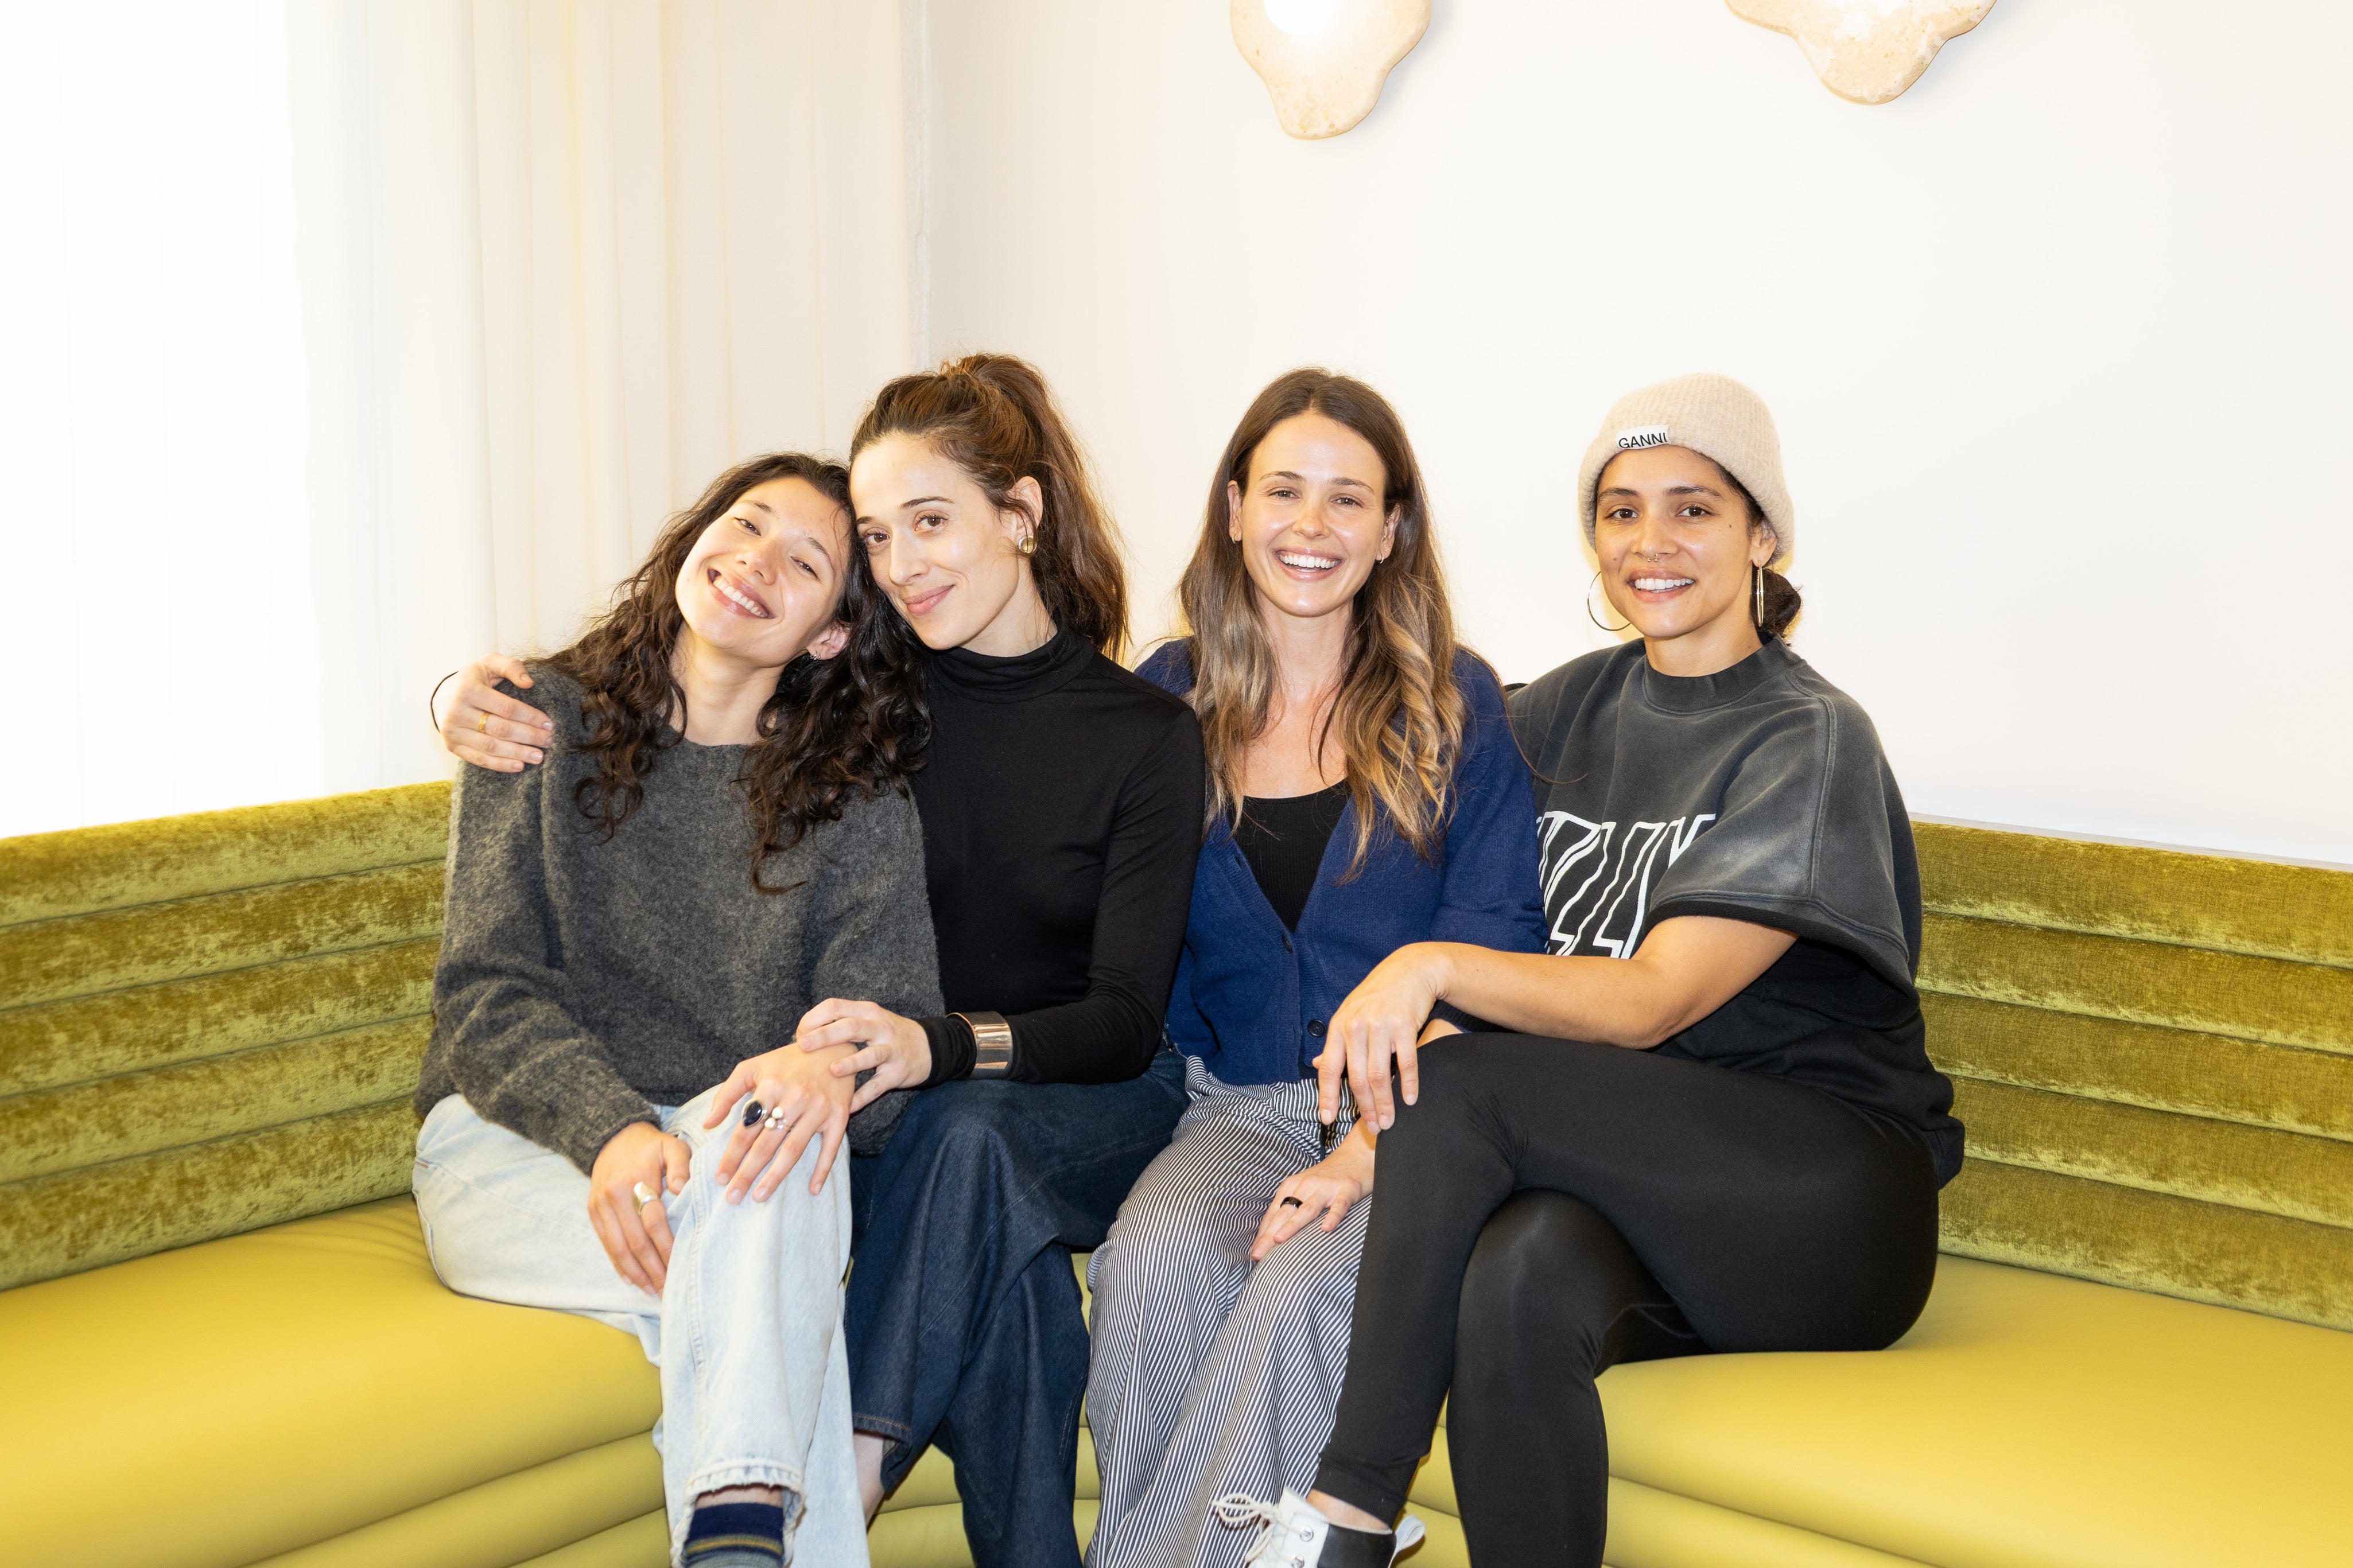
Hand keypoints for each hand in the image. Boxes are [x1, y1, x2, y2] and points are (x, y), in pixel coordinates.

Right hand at [436, 653, 552, 771]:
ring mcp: (452, 731)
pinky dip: (500, 764)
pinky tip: (519, 766)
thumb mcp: (490, 663)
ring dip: (518, 753)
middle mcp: (457, 712)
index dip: (530, 717)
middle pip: (501, 729)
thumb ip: (511, 666)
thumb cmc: (474, 679)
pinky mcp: (451, 746)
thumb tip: (529, 683)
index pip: (507, 708)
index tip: (548, 724)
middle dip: (529, 736)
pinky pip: (478, 759)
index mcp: (468, 689)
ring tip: (539, 756)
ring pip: (491, 747)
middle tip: (549, 741)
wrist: (443, 695)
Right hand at [587, 1121, 691, 1293]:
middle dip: (652, 1269)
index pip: (653, 1221)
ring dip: (635, 1273)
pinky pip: (606, 1243)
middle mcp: (614, 1195)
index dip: (666, 1246)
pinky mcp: (593, 1211)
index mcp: (635, 1179)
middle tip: (667, 1289)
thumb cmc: (650, 1146)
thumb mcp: (672, 1146)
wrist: (612, 1136)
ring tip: (652, 1290)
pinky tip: (631, 1279)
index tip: (679, 1266)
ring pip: (618, 1247)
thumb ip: (682, 1166)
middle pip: (635, 1241)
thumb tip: (684, 1191)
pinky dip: (618, 1264)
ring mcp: (600, 1205)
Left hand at [702, 1039, 859, 1199]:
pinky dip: (822, 1169)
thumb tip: (708, 1124)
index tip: (720, 1178)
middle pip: (767, 1144)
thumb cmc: (786, 1061)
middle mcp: (795, 1098)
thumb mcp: (752, 1067)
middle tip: (733, 1198)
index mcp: (771, 1086)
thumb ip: (727, 1094)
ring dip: (776, 1177)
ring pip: (794, 1149)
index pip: (746, 1129)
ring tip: (759, 1197)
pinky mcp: (840, 1114)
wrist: (831, 1045)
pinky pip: (831, 1147)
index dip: (731, 1155)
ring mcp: (819, 1108)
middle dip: (747, 1173)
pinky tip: (813, 1189)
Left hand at [791, 999, 931, 1110]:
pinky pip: (878, 1086)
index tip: (800, 1034)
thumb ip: (841, 1022)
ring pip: (870, 1055)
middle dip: (825, 1035)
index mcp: (867, 1012)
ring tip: (832, 1071)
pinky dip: (862, 1097)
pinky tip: (847, 1106)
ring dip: (850, 1064)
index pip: (836, 1007)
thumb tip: (802, 1035)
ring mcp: (891, 1051)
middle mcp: (880, 1028)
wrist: (929, 1047)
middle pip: (851, 1026)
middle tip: (803, 1045)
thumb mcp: (869, 1019)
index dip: (815, 1018)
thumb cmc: (887, 1034)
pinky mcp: (897, 1073)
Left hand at [1251, 1120, 1375, 1261]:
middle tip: (1257, 1254)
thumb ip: (1292, 1207)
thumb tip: (1274, 1235)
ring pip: (1307, 1209)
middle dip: (1269, 1235)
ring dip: (1292, 1225)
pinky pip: (1339, 1205)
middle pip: (1285, 1213)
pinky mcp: (1347, 1188)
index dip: (1263, 1233)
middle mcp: (1306, 1185)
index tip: (1254, 1253)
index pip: (1274, 1213)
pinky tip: (1326, 1229)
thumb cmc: (1327, 1177)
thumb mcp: (1305, 1188)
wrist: (1356, 1154)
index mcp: (1292, 1185)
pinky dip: (1333, 1216)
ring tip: (1279, 1240)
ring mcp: (1327, 1186)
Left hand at [1318, 942, 1451, 1129]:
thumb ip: (1335, 1043)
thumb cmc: (1376, 997)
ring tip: (1388, 1122)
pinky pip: (1407, 1062)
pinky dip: (1409, 1084)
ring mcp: (1381, 1025)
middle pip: (1356, 1078)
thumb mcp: (1348, 1015)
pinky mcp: (1405, 1025)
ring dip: (1384, 1103)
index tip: (1327, 1119)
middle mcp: (1356, 1027)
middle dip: (1364, 1108)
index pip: (1328, 1068)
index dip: (1326, 1096)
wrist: (1409, 971)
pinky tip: (1410, 1099)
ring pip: (1379, 1075)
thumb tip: (1316, 1064)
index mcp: (1338, 1027)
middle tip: (1372, 1128)